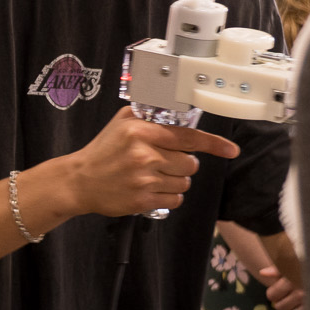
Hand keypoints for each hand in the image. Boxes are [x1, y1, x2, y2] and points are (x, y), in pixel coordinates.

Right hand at [68, 113, 240, 217]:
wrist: (79, 181)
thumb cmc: (102, 150)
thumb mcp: (121, 122)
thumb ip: (148, 114)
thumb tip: (178, 109)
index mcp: (141, 131)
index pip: (188, 137)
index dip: (214, 144)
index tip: (231, 149)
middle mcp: (144, 155)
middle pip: (190, 164)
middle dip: (182, 164)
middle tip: (164, 163)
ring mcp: (144, 179)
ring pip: (184, 183)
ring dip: (175, 181)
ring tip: (154, 177)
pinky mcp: (142, 200)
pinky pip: (174, 200)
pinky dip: (168, 197)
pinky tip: (152, 190)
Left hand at [260, 264, 304, 309]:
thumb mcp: (294, 263)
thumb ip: (278, 269)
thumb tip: (262, 273)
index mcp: (292, 280)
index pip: (272, 295)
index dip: (273, 294)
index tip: (277, 291)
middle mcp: (300, 293)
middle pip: (280, 307)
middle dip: (281, 303)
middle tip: (287, 297)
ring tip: (297, 303)